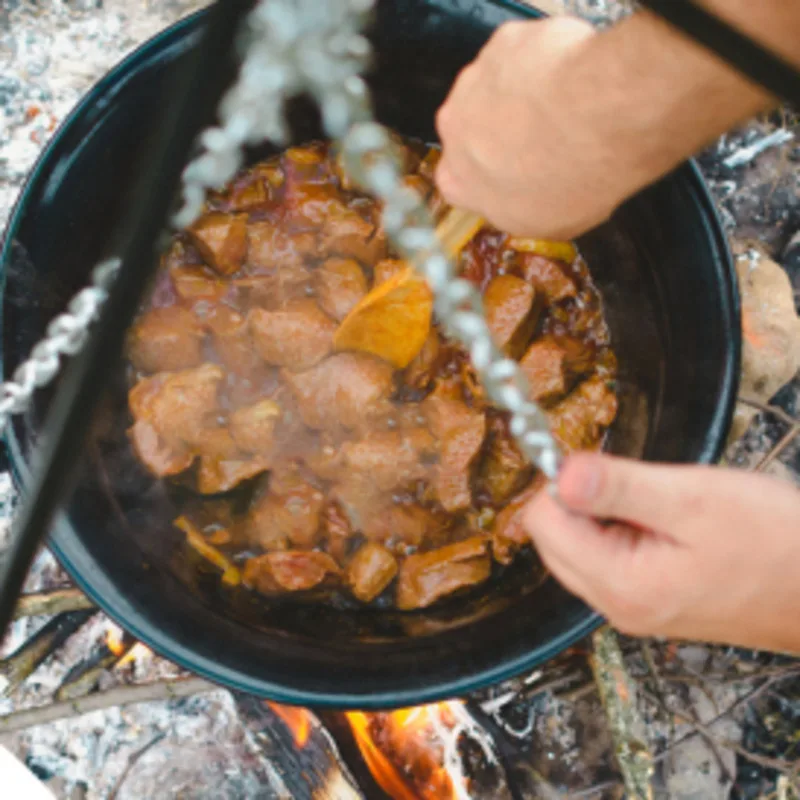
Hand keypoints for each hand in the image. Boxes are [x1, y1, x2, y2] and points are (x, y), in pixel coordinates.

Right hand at [435, 18, 630, 238]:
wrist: (597, 117)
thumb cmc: (571, 178)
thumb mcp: (546, 223)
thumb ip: (519, 209)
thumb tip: (528, 198)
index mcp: (458, 181)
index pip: (458, 180)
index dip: (488, 175)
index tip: (514, 174)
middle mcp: (454, 129)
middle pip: (473, 129)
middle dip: (502, 132)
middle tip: (544, 139)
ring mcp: (475, 80)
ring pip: (495, 87)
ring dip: (522, 96)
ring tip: (563, 109)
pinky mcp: (504, 43)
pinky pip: (520, 53)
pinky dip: (541, 62)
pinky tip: (569, 79)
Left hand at [524, 453, 799, 652]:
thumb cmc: (778, 544)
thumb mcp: (694, 501)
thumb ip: (619, 488)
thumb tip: (560, 472)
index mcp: (619, 584)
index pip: (542, 522)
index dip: (562, 481)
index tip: (601, 465)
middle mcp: (616, 606)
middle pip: (553, 537)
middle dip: (581, 500)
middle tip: (639, 486)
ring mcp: (632, 608)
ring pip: (579, 547)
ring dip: (603, 515)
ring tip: (660, 506)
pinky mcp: (648, 602)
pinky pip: (608, 558)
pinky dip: (622, 531)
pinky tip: (665, 523)